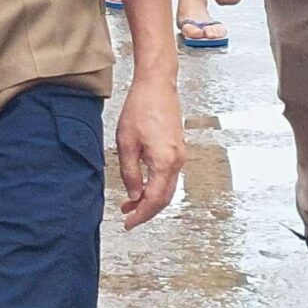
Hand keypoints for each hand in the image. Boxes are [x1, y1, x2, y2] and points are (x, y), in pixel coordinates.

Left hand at [115, 72, 185, 229]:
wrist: (157, 85)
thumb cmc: (141, 108)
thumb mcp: (126, 143)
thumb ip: (130, 173)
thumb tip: (134, 195)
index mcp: (165, 162)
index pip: (154, 199)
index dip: (141, 214)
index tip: (128, 223)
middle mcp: (177, 161)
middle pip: (165, 198)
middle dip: (146, 211)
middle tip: (128, 217)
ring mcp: (180, 155)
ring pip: (168, 188)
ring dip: (150, 198)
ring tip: (130, 203)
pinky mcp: (178, 148)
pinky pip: (169, 176)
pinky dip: (156, 186)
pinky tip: (141, 185)